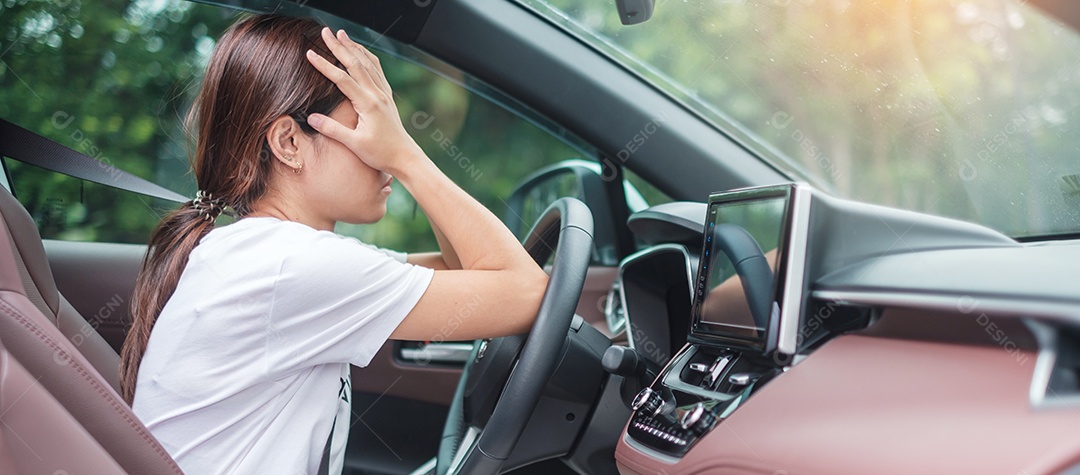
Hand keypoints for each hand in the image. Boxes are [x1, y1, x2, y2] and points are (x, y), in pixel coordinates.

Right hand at [304, 28, 424, 173]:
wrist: (404, 157)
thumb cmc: (380, 154)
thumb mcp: (354, 144)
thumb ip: (333, 129)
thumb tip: (311, 117)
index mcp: (368, 104)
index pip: (342, 79)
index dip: (325, 65)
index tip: (310, 53)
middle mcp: (377, 94)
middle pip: (355, 64)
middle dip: (339, 46)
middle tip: (325, 32)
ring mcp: (384, 94)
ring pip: (368, 64)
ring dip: (354, 47)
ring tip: (342, 34)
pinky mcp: (387, 97)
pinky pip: (377, 71)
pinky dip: (367, 57)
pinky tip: (361, 52)